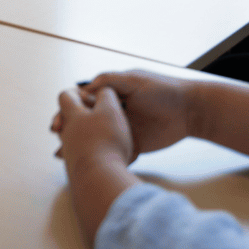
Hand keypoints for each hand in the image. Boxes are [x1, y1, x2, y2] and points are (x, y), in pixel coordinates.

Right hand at [53, 70, 191, 161]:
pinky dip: (99, 159)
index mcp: (111, 93)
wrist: (191, 111)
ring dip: (80, 148)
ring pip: (95, 139)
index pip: (82, 102)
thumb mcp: (134, 80)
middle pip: (85, 122)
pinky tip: (88, 168)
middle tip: (59, 143)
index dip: (67, 112)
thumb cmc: (164, 90)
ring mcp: (122, 129)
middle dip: (69, 132)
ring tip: (65, 159)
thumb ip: (109, 81)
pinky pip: (113, 152)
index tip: (58, 124)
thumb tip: (84, 88)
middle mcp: (113, 111)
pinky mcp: (133, 145)